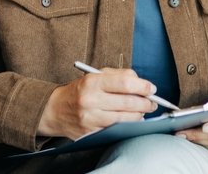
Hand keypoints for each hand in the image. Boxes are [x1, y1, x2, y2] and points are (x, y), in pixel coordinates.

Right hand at [37, 68, 157, 138]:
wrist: (55, 110)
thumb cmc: (79, 91)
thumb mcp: (94, 76)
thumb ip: (118, 75)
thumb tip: (140, 81)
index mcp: (92, 82)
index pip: (125, 82)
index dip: (142, 86)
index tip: (151, 88)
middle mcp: (90, 100)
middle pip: (128, 102)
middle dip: (146, 102)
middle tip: (153, 102)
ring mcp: (91, 118)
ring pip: (125, 119)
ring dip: (140, 115)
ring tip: (144, 111)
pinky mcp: (91, 132)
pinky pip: (117, 129)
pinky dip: (129, 125)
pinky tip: (132, 120)